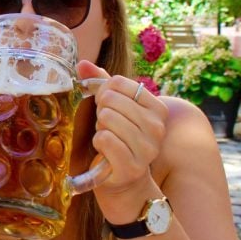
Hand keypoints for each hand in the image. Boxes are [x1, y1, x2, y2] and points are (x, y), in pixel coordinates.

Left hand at [77, 61, 167, 199]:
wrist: (122, 176)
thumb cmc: (117, 136)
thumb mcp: (113, 107)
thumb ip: (101, 82)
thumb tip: (82, 63)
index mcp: (157, 108)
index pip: (119, 82)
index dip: (103, 91)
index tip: (107, 105)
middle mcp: (158, 127)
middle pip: (111, 99)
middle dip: (101, 111)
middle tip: (106, 125)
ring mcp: (148, 148)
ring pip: (107, 118)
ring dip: (100, 128)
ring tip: (108, 137)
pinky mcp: (132, 166)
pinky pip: (104, 139)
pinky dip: (98, 142)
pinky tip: (106, 150)